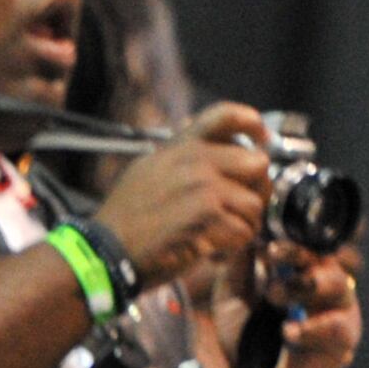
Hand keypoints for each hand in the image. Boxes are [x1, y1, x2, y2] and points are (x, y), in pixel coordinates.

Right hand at [88, 104, 269, 289]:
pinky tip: (216, 249)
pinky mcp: (207, 217)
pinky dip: (234, 246)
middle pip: (257, 163)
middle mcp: (195, 161)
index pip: (226, 116)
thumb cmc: (123, 220)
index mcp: (180, 147)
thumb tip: (203, 148)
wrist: (106, 251)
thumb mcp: (146, 170)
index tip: (261, 139)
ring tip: (225, 234)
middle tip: (243, 208)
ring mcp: (203, 187)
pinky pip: (244, 231)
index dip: (252, 124)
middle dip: (256, 189)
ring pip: (254, 203)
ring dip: (245, 224)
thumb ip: (176, 156)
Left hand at [223, 238, 362, 367]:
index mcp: (300, 268)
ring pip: (337, 284)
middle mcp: (323, 283)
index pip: (304, 241)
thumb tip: (245, 236)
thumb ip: (236, 269)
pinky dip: (311, 327)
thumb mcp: (230, 300)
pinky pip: (337, 325)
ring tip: (274, 296)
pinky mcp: (344, 338)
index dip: (288, 237)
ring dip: (304, 286)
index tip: (263, 243)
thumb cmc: (246, 337)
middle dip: (297, 253)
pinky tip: (289, 331)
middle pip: (326, 255)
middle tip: (271, 257)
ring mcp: (337, 309)